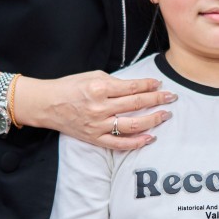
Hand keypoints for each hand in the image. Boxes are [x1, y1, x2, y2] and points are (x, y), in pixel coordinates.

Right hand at [12, 71, 175, 149]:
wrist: (47, 105)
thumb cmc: (69, 87)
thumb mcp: (91, 75)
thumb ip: (114, 81)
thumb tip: (137, 86)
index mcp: (99, 88)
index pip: (132, 87)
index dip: (149, 85)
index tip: (160, 83)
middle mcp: (100, 107)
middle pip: (136, 104)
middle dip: (158, 99)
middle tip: (172, 97)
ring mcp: (98, 125)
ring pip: (132, 124)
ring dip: (153, 120)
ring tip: (165, 115)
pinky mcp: (95, 138)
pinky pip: (119, 143)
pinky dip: (136, 142)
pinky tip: (150, 138)